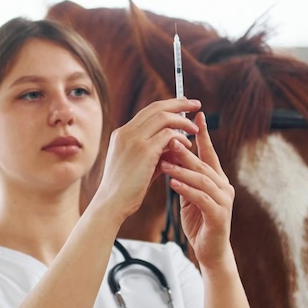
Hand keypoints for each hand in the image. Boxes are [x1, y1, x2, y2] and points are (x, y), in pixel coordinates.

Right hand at [91, 98, 200, 222]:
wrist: (111, 203)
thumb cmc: (126, 189)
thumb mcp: (140, 165)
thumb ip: (156, 152)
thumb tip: (176, 146)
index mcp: (122, 133)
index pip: (148, 111)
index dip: (167, 106)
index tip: (182, 105)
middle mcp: (126, 132)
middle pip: (157, 107)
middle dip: (179, 104)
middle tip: (196, 104)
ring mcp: (134, 139)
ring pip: (164, 117)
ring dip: (183, 121)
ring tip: (195, 129)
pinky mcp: (144, 150)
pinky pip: (168, 135)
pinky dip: (181, 138)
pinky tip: (187, 146)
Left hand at [158, 111, 234, 268]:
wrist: (209, 251)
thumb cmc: (198, 221)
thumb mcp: (189, 193)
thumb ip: (185, 175)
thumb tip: (169, 153)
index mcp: (217, 178)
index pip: (209, 152)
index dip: (202, 133)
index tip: (195, 114)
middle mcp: (224, 186)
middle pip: (204, 163)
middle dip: (186, 150)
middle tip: (169, 138)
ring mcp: (223, 201)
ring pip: (203, 179)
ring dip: (183, 169)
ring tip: (164, 162)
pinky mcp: (219, 216)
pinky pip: (202, 198)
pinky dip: (187, 189)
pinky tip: (173, 183)